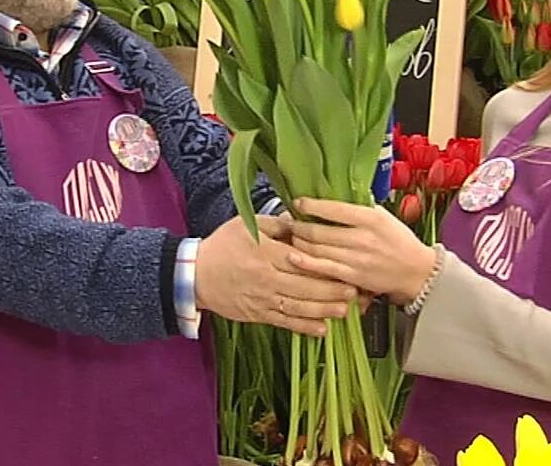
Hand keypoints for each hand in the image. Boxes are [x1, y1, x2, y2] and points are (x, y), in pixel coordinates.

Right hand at [194, 215, 356, 336]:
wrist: (195, 275)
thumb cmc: (223, 245)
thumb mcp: (247, 224)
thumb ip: (277, 224)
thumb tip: (302, 222)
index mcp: (267, 253)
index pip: (303, 262)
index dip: (327, 267)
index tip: (347, 267)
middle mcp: (267, 278)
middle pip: (306, 287)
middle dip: (332, 291)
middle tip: (355, 292)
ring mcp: (263, 299)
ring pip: (299, 308)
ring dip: (324, 311)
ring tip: (345, 310)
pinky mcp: (258, 314)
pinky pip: (285, 323)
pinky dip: (304, 328)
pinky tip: (322, 330)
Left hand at [284, 198, 436, 305]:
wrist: (416, 272)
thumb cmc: (400, 242)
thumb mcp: (385, 217)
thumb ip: (362, 208)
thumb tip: (337, 196)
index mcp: (370, 218)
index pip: (333, 209)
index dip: (311, 205)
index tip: (298, 203)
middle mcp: (362, 237)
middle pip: (319, 230)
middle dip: (298, 225)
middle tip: (289, 222)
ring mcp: (356, 258)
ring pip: (316, 249)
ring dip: (299, 242)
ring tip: (290, 236)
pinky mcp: (352, 277)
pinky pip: (323, 268)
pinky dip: (305, 263)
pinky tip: (293, 257)